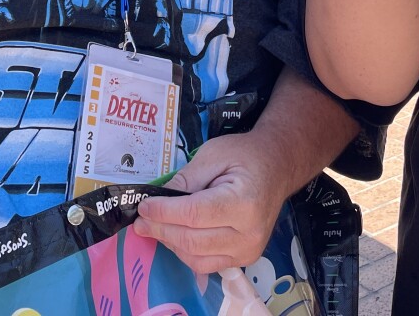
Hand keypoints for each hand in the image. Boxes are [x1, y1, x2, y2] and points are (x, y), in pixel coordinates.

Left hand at [133, 131, 290, 274]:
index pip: (194, 215)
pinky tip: (176, 235)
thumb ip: (186, 178)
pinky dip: (186, 252)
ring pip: (196, 258)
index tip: (143, 206)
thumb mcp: (214, 154)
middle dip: (161, 230)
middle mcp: (249, 233)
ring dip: (170, 243)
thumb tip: (157, 199)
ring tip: (155, 227)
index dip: (164, 212)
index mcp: (244, 202)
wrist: (278, 167)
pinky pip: (206, 264)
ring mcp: (248, 250)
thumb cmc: (247, 155)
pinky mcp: (244, 258)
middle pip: (192, 240)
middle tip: (140, 221)